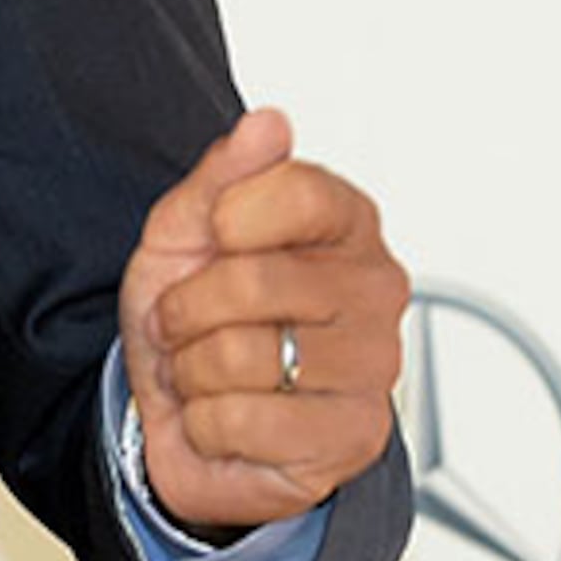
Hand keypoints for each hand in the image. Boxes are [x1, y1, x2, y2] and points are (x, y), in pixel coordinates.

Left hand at [117, 108, 407, 534]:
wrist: (184, 417)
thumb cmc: (195, 317)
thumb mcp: (183, 235)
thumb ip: (221, 177)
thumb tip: (269, 123)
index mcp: (347, 225)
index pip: (297, 191)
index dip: (225, 220)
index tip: (215, 242)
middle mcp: (377, 290)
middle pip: (251, 282)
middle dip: (186, 310)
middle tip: (190, 325)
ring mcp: (374, 368)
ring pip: (239, 357)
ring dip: (193, 371)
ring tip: (209, 374)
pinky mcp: (354, 438)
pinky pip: (240, 421)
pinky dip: (206, 424)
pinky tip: (228, 420)